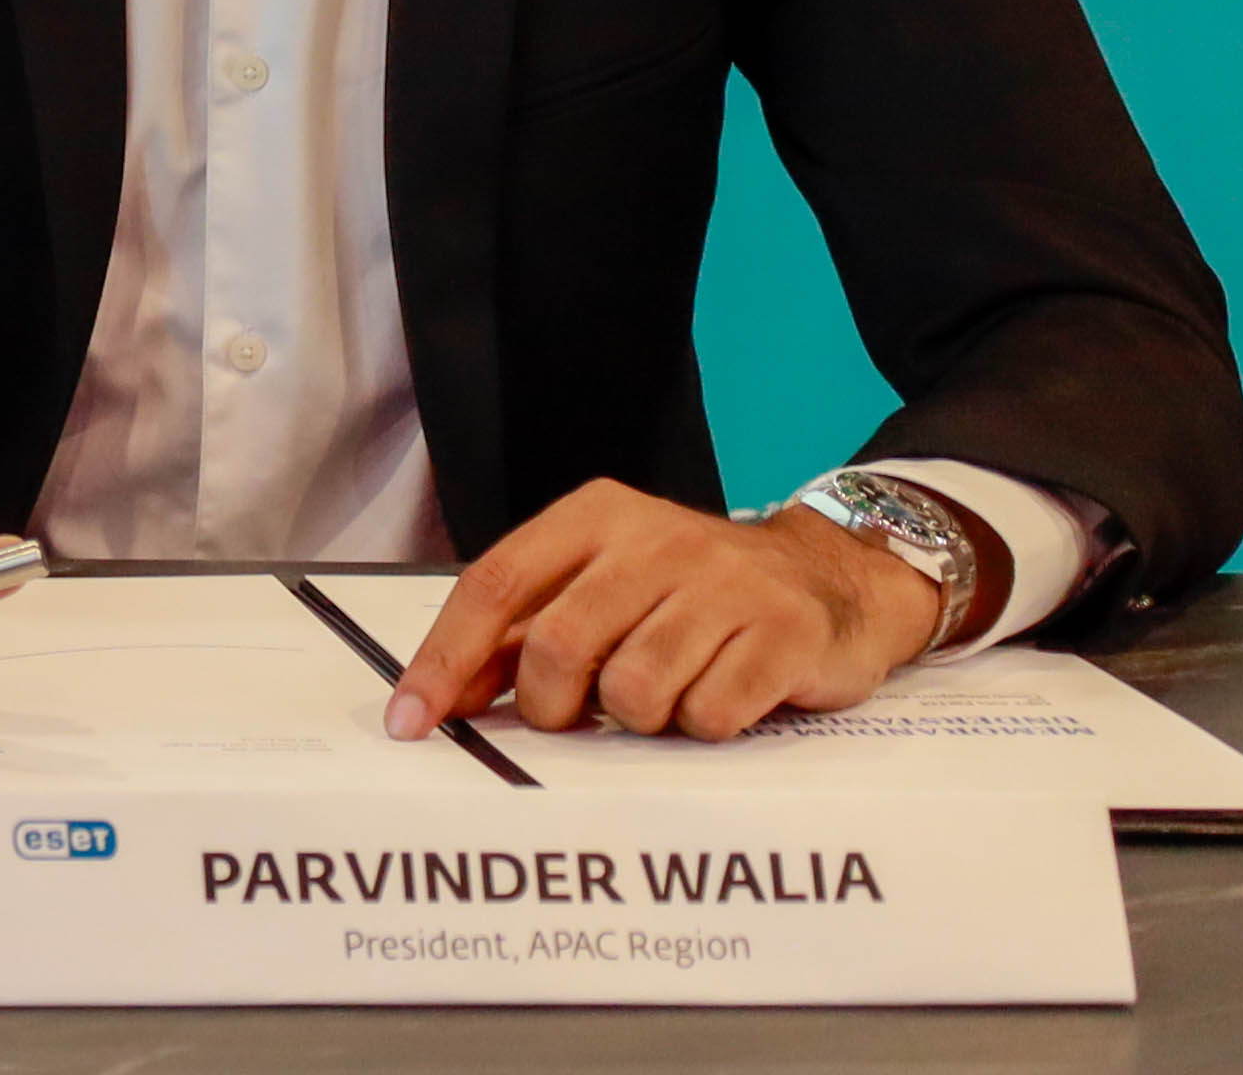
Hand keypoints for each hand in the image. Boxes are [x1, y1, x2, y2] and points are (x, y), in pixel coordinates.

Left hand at [386, 480, 946, 746]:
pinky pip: (709, 714)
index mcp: (596, 516)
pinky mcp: (783, 631)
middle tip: (577, 717)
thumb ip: (527, 630)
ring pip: (633, 691)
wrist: (831, 576)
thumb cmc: (694, 594)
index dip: (446, 658)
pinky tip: (720, 697)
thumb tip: (442, 694)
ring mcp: (724, 582)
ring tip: (666, 695)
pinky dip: (702, 727)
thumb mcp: (607, 585)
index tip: (411, 720)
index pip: (495, 585)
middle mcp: (655, 538)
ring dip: (638, 719)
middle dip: (552, 707)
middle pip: (557, 647)